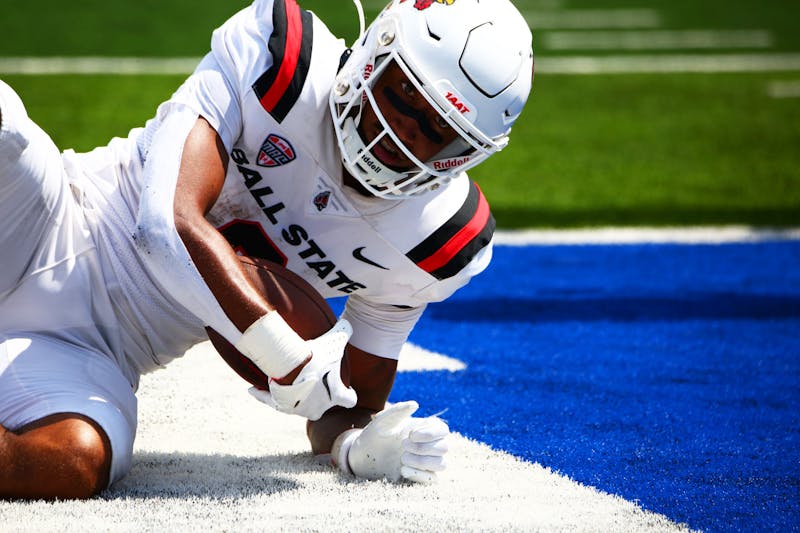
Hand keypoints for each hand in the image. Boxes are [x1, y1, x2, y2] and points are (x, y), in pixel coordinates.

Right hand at [249, 319, 356, 419]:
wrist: (293, 369)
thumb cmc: (317, 358)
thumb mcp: (335, 342)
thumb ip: (344, 332)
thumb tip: (349, 323)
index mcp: (336, 395)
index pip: (350, 401)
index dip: (348, 394)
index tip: (346, 389)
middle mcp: (319, 407)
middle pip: (322, 405)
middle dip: (319, 393)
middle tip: (313, 377)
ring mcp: (299, 409)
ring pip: (298, 404)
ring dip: (293, 393)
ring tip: (287, 379)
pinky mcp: (281, 406)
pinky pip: (271, 402)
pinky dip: (262, 395)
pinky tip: (254, 389)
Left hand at [332, 401, 448, 482]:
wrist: (362, 456)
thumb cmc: (374, 434)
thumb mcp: (383, 421)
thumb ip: (397, 411)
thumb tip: (415, 404)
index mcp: (423, 429)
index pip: (443, 430)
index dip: (432, 433)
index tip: (412, 434)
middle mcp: (428, 445)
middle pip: (443, 447)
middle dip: (424, 447)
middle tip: (403, 445)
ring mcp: (425, 462)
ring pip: (441, 464)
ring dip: (424, 462)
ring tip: (402, 459)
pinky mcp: (419, 477)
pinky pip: (433, 480)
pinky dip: (421, 476)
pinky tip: (402, 470)